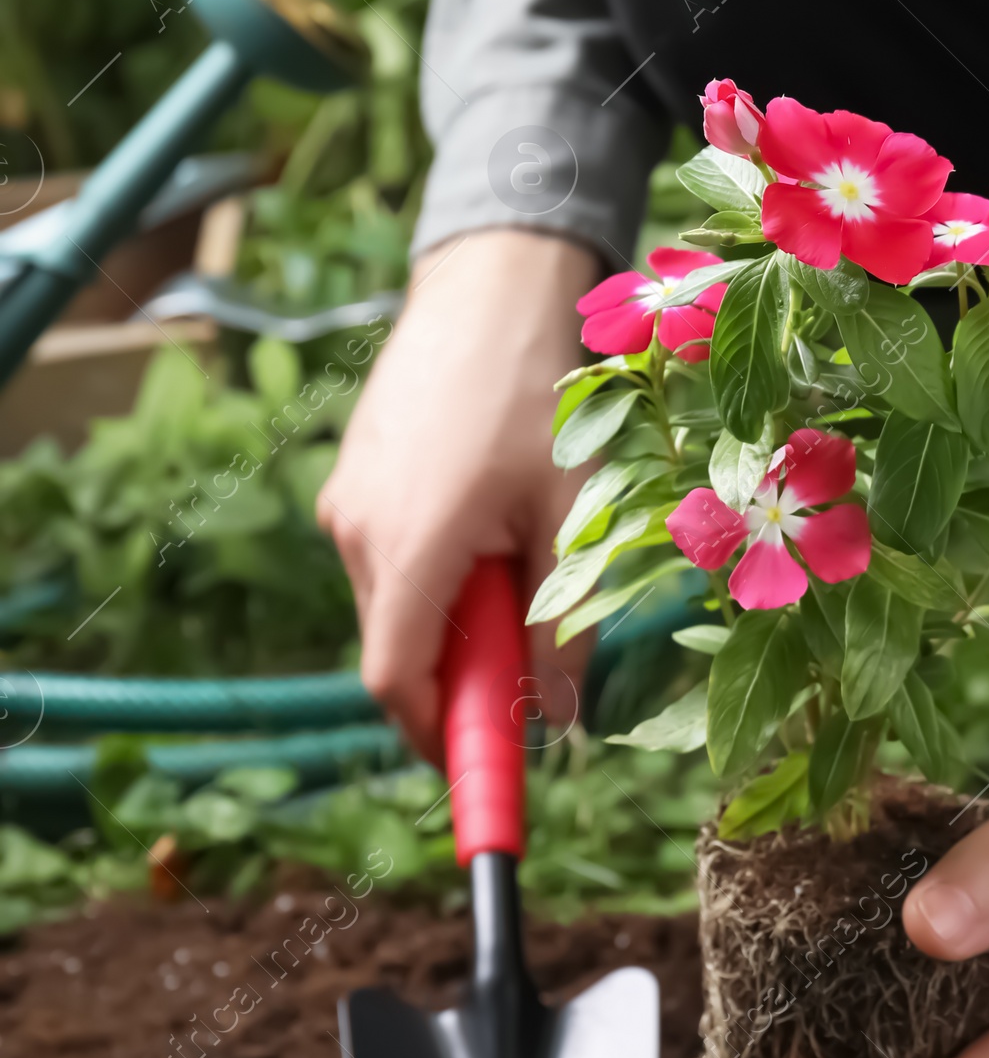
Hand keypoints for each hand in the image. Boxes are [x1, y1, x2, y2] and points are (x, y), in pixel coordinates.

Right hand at [317, 227, 596, 763]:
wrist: (492, 284)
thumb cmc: (542, 394)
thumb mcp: (571, 513)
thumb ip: (561, 621)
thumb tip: (563, 717)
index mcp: (411, 547)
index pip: (397, 683)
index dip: (440, 741)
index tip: (484, 773)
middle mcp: (359, 531)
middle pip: (399, 648)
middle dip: (464, 671)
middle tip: (535, 655)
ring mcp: (347, 502)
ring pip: (396, 602)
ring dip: (455, 612)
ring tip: (521, 547)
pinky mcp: (352, 478)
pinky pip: (389, 555)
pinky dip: (437, 568)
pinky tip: (491, 512)